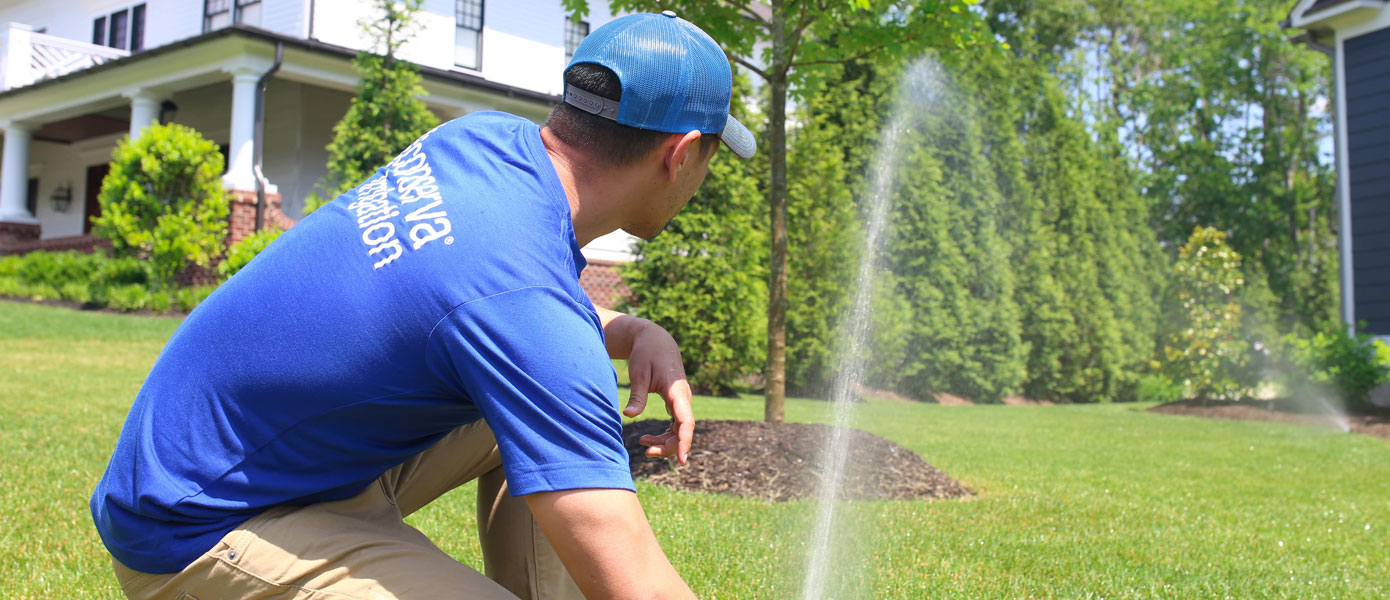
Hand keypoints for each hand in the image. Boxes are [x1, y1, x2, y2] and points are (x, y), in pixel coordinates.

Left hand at [597, 309, 693, 465]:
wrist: (656, 340)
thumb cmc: (646, 354)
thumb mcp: (639, 373)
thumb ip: (637, 395)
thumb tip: (628, 415)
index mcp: (677, 392)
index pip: (685, 422)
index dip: (685, 442)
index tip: (682, 460)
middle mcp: (683, 399)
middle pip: (683, 431)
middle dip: (668, 446)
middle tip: (646, 452)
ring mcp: (681, 402)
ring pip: (679, 430)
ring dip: (664, 442)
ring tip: (643, 443)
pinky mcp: (676, 403)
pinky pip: (675, 425)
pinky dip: (664, 435)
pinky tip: (646, 438)